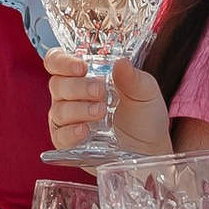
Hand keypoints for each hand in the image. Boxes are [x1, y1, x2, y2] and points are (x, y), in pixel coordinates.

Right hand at [41, 49, 170, 159]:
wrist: (151, 147)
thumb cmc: (144, 114)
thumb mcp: (145, 91)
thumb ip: (132, 77)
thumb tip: (121, 63)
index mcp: (84, 76)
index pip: (57, 61)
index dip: (62, 62)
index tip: (81, 67)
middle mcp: (71, 96)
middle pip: (57, 84)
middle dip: (77, 87)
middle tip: (99, 91)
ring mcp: (69, 120)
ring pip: (58, 110)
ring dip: (78, 109)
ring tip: (101, 111)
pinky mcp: (69, 142)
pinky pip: (60, 136)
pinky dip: (70, 132)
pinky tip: (85, 130)